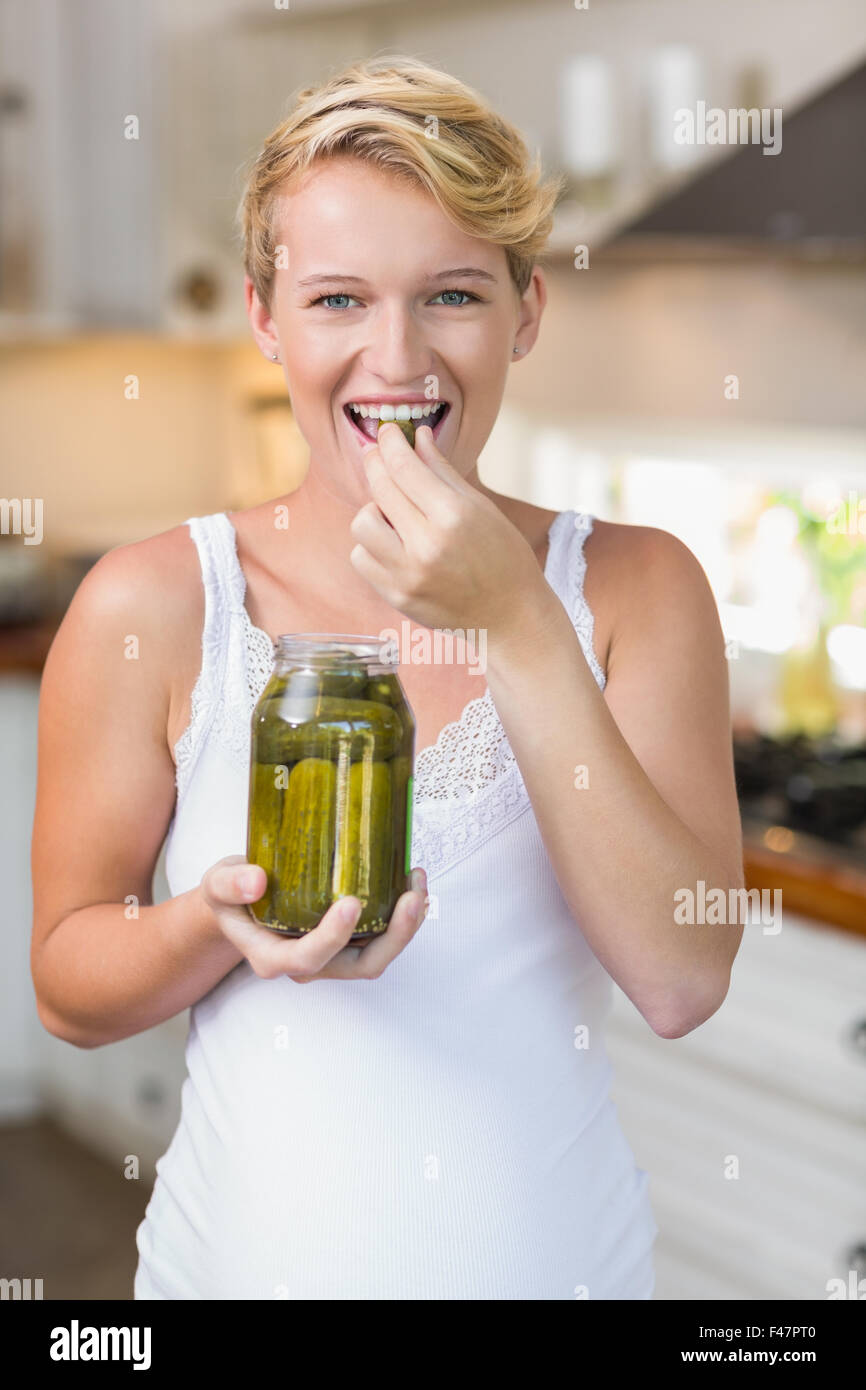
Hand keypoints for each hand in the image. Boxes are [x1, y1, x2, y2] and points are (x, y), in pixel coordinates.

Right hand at [198, 855, 428, 982]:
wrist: (240, 901)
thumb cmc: (231, 895)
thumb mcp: (218, 883)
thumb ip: (229, 884)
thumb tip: (255, 881)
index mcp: (271, 957)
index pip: (306, 958)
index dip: (332, 938)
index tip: (351, 901)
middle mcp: (307, 964)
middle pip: (359, 966)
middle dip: (393, 937)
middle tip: (411, 896)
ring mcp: (332, 956)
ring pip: (377, 956)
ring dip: (405, 926)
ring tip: (418, 884)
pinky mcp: (349, 942)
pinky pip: (381, 939)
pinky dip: (401, 916)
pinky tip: (410, 883)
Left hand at [348, 421, 548, 638]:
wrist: (510, 617)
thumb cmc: (503, 558)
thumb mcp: (481, 508)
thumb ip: (443, 471)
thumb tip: (417, 436)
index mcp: (454, 516)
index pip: (404, 466)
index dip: (390, 442)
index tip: (387, 432)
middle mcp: (427, 545)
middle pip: (379, 489)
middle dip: (375, 463)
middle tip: (379, 455)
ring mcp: (408, 574)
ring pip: (362, 524)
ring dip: (373, 512)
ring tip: (394, 515)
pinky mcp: (397, 597)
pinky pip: (362, 559)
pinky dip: (372, 546)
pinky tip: (393, 545)